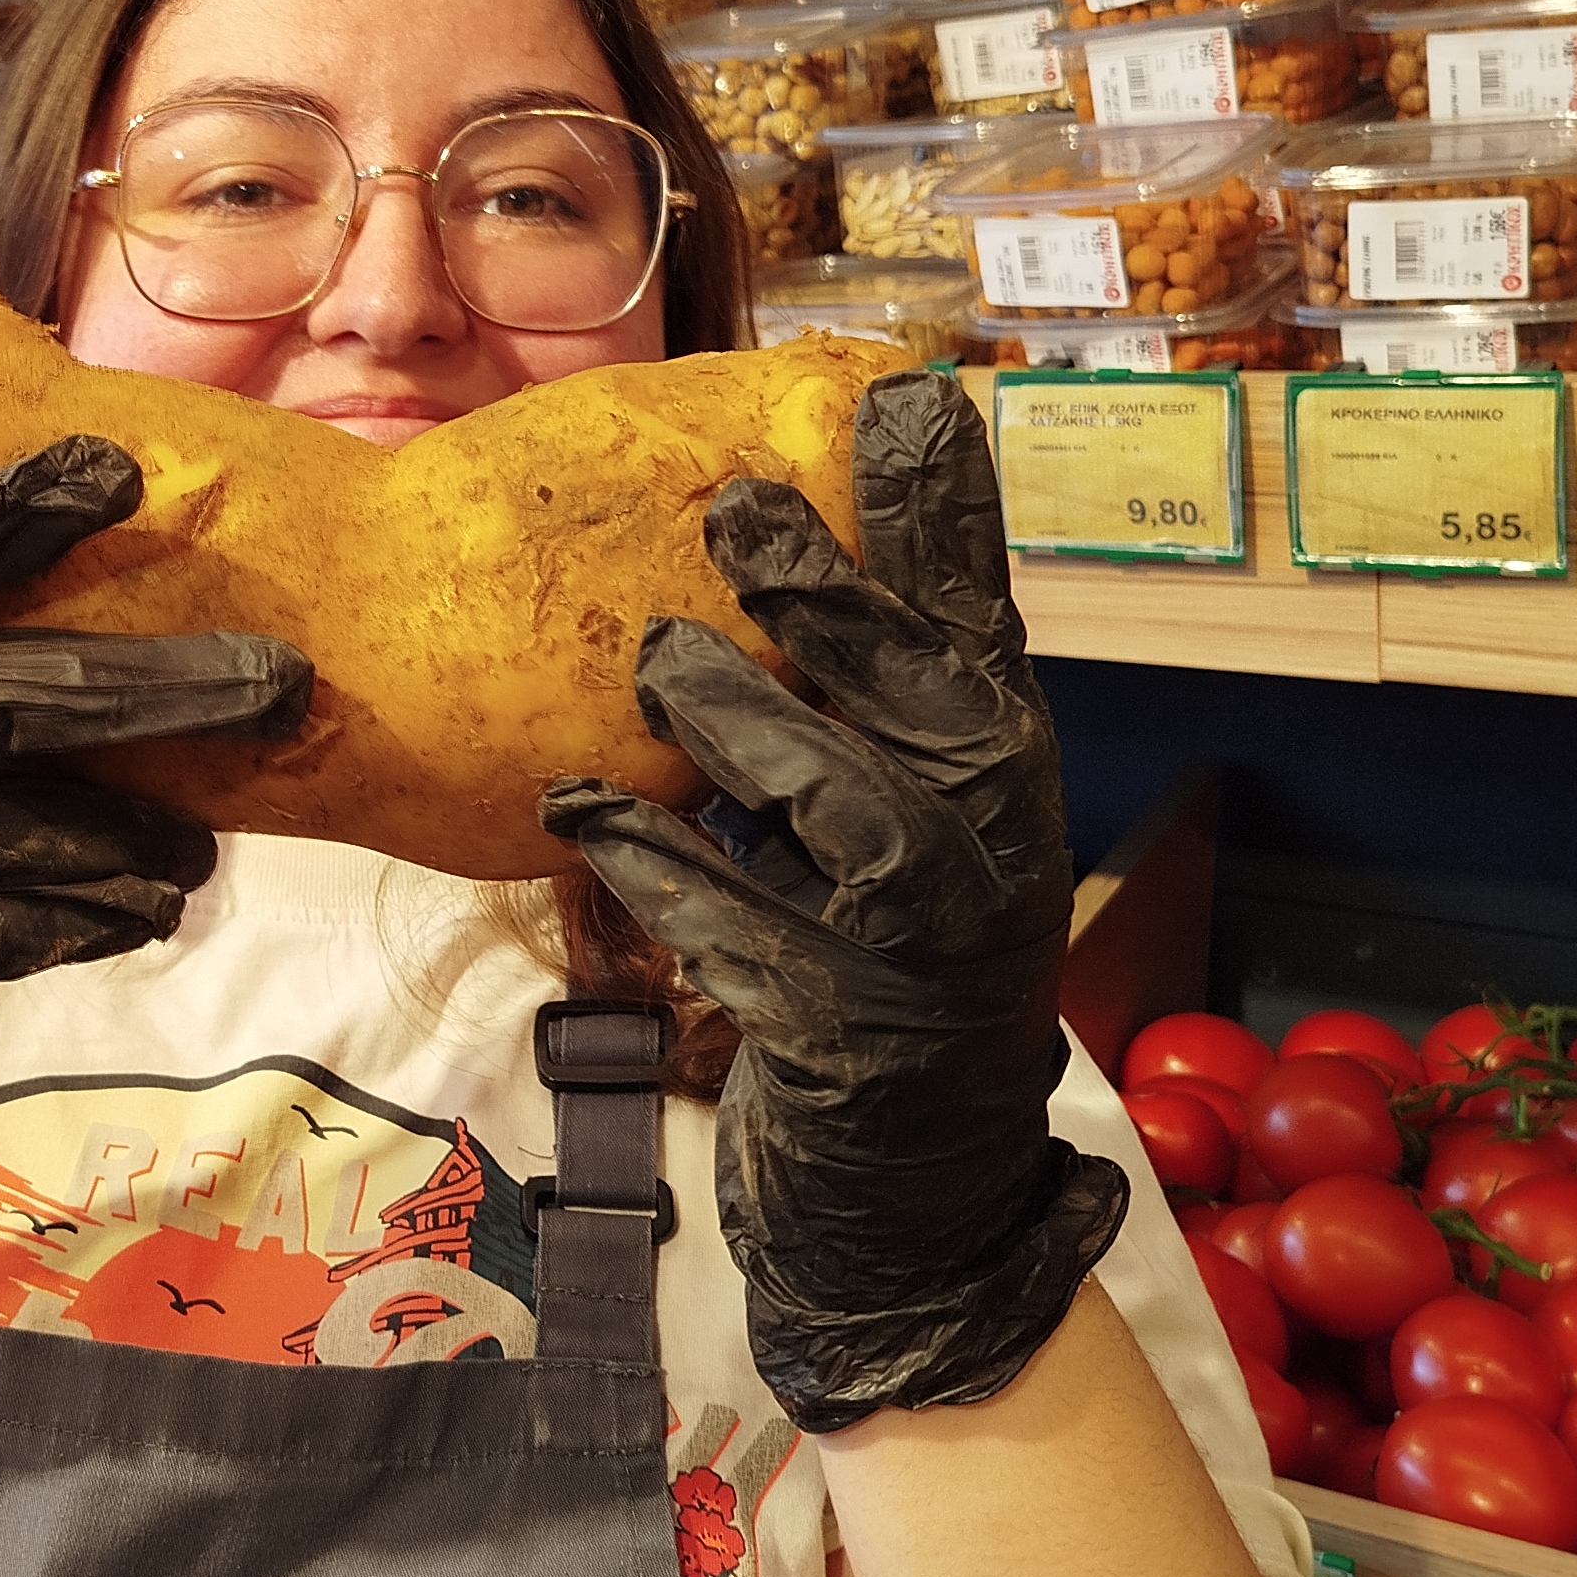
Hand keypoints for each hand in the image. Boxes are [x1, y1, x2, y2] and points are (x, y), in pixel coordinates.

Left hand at [541, 372, 1123, 1431]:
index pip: (979, 616)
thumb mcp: (889, 804)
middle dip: (835, 601)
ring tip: (654, 667)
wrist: (920, 1185)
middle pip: (925, 697)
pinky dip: (664, 874)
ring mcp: (929, 946)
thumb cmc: (886, 958)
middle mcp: (988, 842)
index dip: (945, 510)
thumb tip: (809, 500)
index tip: (908, 391)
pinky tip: (579, 816)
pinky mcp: (850, 1033)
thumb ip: (862, 674)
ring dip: (746, 734)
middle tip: (738, 508)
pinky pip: (747, 935)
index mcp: (997, 766)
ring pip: (849, 816)